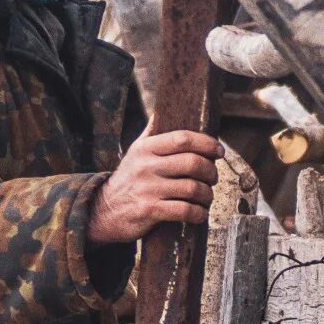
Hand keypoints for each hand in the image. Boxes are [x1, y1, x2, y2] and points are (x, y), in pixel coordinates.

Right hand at [91, 129, 220, 244]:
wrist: (104, 210)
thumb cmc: (127, 179)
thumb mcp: (135, 152)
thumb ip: (151, 133)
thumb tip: (162, 110)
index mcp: (147, 148)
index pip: (183, 138)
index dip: (206, 143)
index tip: (219, 151)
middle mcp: (146, 166)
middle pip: (192, 163)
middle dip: (211, 171)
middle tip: (213, 178)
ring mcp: (148, 189)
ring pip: (192, 188)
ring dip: (207, 195)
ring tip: (207, 197)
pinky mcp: (150, 211)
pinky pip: (184, 211)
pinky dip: (198, 213)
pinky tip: (199, 213)